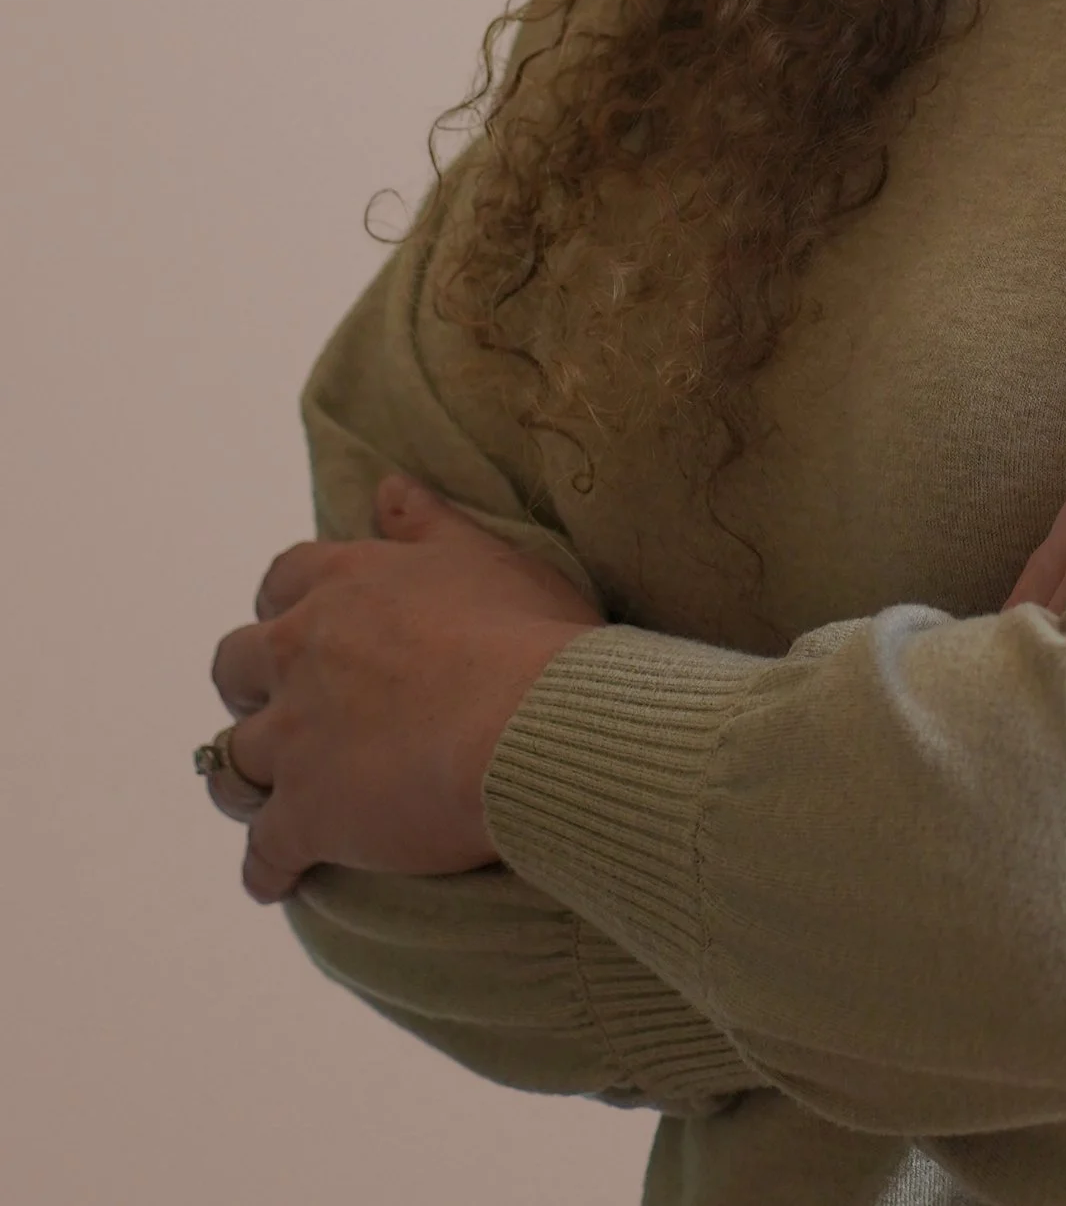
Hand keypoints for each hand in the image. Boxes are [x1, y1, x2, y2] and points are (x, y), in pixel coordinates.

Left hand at [206, 477, 602, 903]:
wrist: (532, 726)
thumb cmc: (527, 633)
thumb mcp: (486, 554)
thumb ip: (428, 523)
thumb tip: (386, 486)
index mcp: (347, 586)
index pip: (285, 578)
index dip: (288, 601)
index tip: (303, 618)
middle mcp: (304, 655)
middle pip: (235, 665)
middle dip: (250, 685)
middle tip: (287, 704)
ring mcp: (296, 739)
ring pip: (231, 762)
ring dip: (244, 777)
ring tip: (265, 795)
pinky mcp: (306, 816)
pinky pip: (263, 853)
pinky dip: (267, 869)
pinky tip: (278, 880)